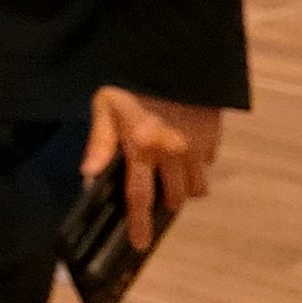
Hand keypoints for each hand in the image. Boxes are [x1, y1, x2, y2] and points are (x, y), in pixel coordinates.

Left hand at [86, 87, 225, 251]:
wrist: (173, 58)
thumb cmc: (131, 82)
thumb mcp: (105, 105)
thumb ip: (99, 142)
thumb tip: (88, 174)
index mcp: (142, 147)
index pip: (140, 196)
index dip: (140, 223)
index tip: (140, 244)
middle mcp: (173, 153)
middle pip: (175, 198)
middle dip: (164, 201)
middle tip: (152, 189)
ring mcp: (198, 147)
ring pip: (196, 187)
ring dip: (183, 186)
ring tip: (168, 172)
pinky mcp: (214, 137)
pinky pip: (207, 164)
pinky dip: (196, 164)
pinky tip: (182, 148)